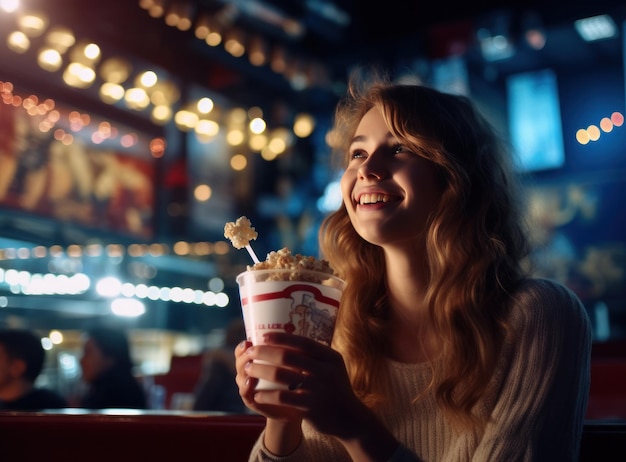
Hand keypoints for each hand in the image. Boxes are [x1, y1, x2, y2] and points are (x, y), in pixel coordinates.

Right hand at [234, 339, 302, 423]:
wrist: (297, 406)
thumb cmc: (294, 380)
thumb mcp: (292, 361)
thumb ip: (289, 348)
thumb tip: (293, 326)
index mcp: (257, 361)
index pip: (243, 350)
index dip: (243, 345)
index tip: (250, 340)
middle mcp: (250, 373)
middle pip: (240, 361)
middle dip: (243, 355)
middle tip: (249, 350)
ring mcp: (250, 387)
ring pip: (240, 376)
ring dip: (243, 369)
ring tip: (248, 365)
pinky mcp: (254, 402)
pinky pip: (246, 395)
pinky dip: (246, 388)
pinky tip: (250, 382)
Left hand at [240, 332, 366, 438]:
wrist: (350, 418)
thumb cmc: (335, 388)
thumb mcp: (333, 367)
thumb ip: (315, 355)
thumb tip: (287, 338)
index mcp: (330, 357)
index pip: (302, 342)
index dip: (281, 337)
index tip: (263, 336)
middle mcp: (325, 371)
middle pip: (287, 356)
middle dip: (264, 352)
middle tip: (250, 352)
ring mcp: (318, 389)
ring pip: (281, 375)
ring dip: (261, 370)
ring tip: (248, 370)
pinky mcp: (310, 407)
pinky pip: (282, 398)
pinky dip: (266, 395)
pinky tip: (257, 394)